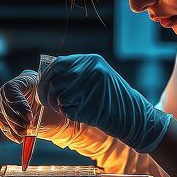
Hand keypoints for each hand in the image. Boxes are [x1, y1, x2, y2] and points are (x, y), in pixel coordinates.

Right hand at [0, 70, 68, 143]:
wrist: (62, 121)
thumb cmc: (60, 111)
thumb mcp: (53, 106)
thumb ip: (41, 106)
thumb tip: (26, 115)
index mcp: (29, 79)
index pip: (11, 88)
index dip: (16, 104)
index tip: (29, 116)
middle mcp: (17, 87)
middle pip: (3, 100)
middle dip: (14, 117)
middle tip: (27, 126)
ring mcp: (11, 98)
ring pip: (0, 110)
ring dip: (12, 125)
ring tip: (25, 132)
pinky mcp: (8, 111)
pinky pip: (2, 120)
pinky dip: (9, 131)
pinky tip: (18, 138)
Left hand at [37, 54, 170, 152]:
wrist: (132, 116)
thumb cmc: (111, 98)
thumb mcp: (97, 76)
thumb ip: (76, 72)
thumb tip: (48, 75)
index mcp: (91, 61)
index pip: (58, 64)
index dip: (46, 78)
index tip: (43, 89)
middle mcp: (91, 71)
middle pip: (55, 82)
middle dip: (47, 95)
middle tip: (49, 104)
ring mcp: (91, 88)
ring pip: (59, 97)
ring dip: (61, 106)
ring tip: (74, 108)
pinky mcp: (90, 106)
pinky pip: (68, 111)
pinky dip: (71, 115)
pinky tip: (84, 114)